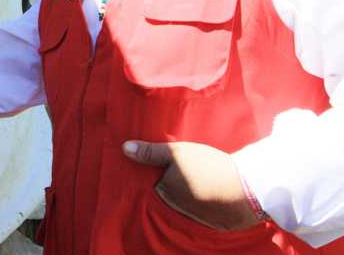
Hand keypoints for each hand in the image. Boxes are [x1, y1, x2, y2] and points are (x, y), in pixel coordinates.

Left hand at [123, 140, 260, 230]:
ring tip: (199, 180)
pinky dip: (203, 205)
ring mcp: (194, 219)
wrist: (249, 186)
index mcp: (164, 193)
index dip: (160, 174)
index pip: (155, 184)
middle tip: (188, 173)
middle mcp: (175, 210)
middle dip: (174, 186)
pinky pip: (201, 213)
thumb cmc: (208, 166)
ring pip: (185, 205)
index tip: (167, 167)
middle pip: (169, 196)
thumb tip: (124, 148)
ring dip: (189, 195)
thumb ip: (150, 152)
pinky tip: (211, 192)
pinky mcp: (212, 224)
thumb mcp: (177, 153)